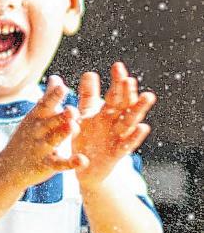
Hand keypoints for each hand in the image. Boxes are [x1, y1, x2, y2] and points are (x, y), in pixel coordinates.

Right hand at [0, 75, 85, 189]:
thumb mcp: (35, 117)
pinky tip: (83, 161)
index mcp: (36, 117)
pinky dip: (71, 163)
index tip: (62, 87)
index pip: (45, 104)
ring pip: (54, 139)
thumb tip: (56, 78)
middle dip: (61, 115)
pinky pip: (60, 163)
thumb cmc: (27, 137)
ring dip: (63, 133)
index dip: (53, 96)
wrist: (8, 167)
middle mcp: (37, 131)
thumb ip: (48, 98)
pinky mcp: (46, 165)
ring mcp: (41, 148)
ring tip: (73, 127)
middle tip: (72, 109)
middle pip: (51, 121)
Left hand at [73, 62, 155, 190]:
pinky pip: (126, 144)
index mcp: (106, 113)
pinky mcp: (116, 154)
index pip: (114, 94)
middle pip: (124, 105)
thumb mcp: (84, 116)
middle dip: (127, 92)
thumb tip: (90, 72)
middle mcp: (115, 123)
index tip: (118, 65)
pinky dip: (134, 136)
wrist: (85, 167)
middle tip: (130, 78)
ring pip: (130, 122)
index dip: (116, 81)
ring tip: (148, 96)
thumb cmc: (86, 138)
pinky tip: (143, 127)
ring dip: (138, 110)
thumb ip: (87, 97)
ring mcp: (118, 138)